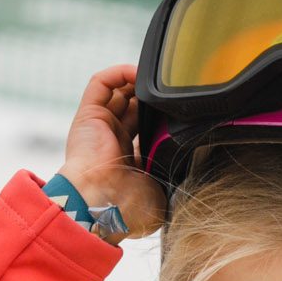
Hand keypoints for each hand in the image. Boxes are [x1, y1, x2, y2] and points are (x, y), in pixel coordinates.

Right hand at [57, 63, 165, 235]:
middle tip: (168, 91)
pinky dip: (119, 73)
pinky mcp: (88, 115)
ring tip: (155, 79)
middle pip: (133, 106)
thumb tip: (193, 163)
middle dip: (151, 96)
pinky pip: (101, 83)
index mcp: (130, 160)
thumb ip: (175, 173)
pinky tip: (137, 73)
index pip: (146, 128)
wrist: (104, 204)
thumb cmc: (130, 208)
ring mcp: (99, 127)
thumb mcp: (163, 191)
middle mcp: (113, 140)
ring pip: (118, 91)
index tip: (177, 110)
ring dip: (136, 80)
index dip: (160, 116)